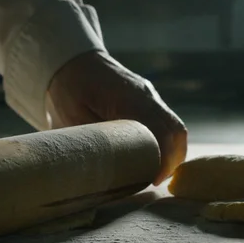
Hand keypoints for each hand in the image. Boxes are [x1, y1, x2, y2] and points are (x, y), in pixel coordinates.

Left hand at [47, 51, 187, 184]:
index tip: (155, 178)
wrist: (70, 62)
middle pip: (175, 130)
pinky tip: (152, 158)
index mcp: (128, 97)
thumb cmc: (67, 90)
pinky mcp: (147, 101)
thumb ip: (94, 142)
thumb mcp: (73, 118)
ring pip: (174, 127)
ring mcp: (149, 96)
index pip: (160, 129)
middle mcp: (146, 95)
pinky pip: (166, 123)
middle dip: (172, 160)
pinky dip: (165, 143)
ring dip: (171, 152)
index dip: (163, 158)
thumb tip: (105, 172)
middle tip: (155, 180)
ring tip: (155, 173)